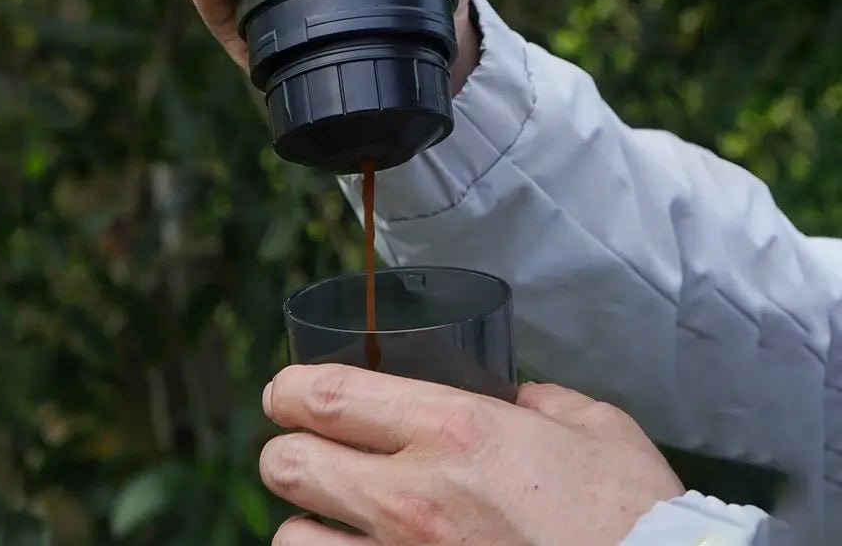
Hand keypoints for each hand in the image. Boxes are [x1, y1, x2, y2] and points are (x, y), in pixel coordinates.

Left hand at [259, 364, 683, 544]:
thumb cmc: (634, 518)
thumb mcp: (595, 427)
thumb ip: (541, 399)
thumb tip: (513, 396)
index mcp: (455, 431)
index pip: (330, 395)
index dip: (290, 388)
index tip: (286, 392)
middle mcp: (414, 498)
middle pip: (293, 465)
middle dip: (288, 453)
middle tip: (305, 452)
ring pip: (292, 541)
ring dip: (306, 526)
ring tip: (330, 521)